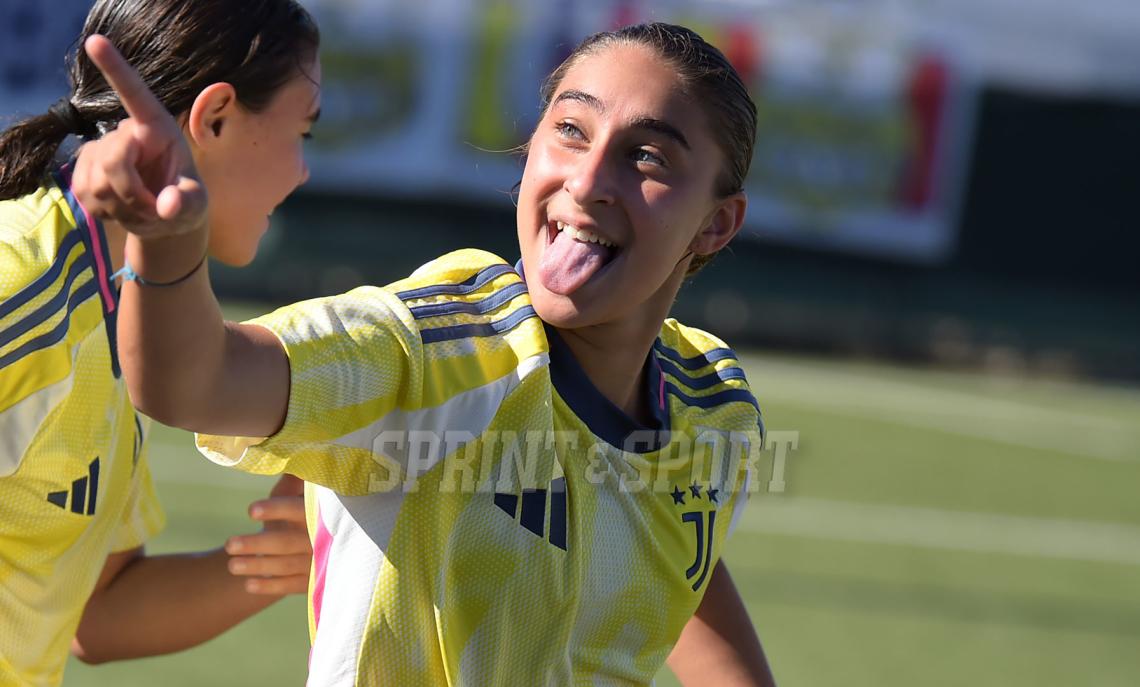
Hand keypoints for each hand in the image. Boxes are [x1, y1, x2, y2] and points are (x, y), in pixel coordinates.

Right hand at [71, 34, 206, 236]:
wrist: (162, 219)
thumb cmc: (185, 202)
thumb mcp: (195, 205)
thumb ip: (186, 202)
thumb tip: (169, 205)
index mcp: (157, 127)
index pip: (135, 94)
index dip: (115, 67)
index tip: (95, 40)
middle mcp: (127, 132)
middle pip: (113, 159)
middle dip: (131, 192)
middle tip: (153, 209)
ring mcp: (100, 150)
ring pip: (97, 181)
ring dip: (122, 206)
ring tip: (143, 209)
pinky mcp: (82, 170)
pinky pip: (84, 193)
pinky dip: (106, 211)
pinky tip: (122, 211)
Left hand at [225, 475, 311, 595]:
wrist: (320, 541)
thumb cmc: (298, 511)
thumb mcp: (296, 494)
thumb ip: (290, 480)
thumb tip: (278, 448)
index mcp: (316, 512)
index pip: (296, 510)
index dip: (275, 509)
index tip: (250, 511)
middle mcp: (319, 537)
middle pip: (287, 542)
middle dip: (256, 544)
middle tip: (229, 544)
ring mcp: (317, 561)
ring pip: (286, 565)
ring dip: (257, 565)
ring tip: (231, 565)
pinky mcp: (311, 581)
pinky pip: (290, 586)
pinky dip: (270, 586)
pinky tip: (248, 584)